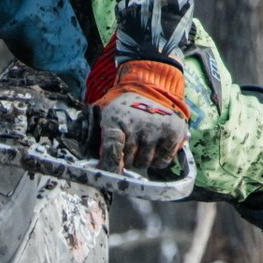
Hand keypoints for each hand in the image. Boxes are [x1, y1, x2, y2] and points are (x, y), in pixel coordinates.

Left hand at [93, 55, 190, 175]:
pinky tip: (153, 147)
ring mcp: (156, 130)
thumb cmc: (124, 108)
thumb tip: (90, 163)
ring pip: (144, 164)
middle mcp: (137, 124)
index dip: (110, 165)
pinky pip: (161, 163)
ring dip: (141, 160)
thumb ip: (92, 136)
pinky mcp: (173, 134)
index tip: (110, 173)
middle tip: (128, 145)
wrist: (151, 88)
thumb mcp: (104, 114)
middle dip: (126, 159)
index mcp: (116, 119)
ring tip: (141, 143)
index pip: (112, 148)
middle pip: (128, 162)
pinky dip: (156, 160)